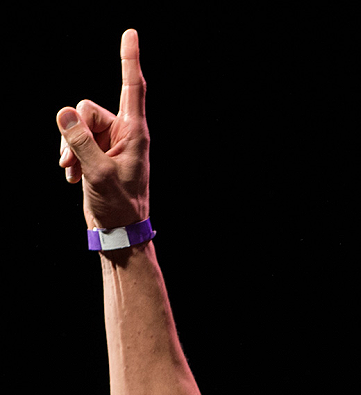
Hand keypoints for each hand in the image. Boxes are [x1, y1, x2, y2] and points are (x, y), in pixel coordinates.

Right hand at [57, 29, 149, 229]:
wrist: (118, 233)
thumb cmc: (118, 207)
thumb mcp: (98, 174)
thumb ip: (81, 143)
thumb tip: (64, 113)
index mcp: (134, 134)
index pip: (132, 88)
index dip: (129, 59)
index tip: (131, 33)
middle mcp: (124, 134)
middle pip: (87, 110)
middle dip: (73, 132)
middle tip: (69, 161)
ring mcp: (110, 144)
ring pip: (78, 126)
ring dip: (69, 148)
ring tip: (72, 172)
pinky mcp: (98, 155)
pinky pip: (75, 141)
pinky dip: (70, 158)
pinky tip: (73, 177)